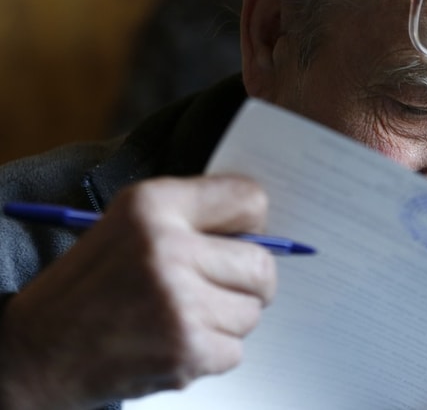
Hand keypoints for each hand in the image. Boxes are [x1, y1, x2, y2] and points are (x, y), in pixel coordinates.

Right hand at [0, 175, 276, 408]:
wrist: (38, 350)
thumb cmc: (89, 286)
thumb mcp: (128, 224)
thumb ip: (192, 216)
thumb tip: (260, 231)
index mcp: (153, 206)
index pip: (249, 199)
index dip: (254, 223)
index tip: (245, 238)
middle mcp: (168, 249)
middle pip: (262, 265)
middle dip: (250, 282)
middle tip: (222, 288)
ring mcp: (178, 303)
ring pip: (252, 312)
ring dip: (228, 320)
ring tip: (185, 316)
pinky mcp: (184, 350)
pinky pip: (235, 350)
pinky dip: (212, 352)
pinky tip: (175, 341)